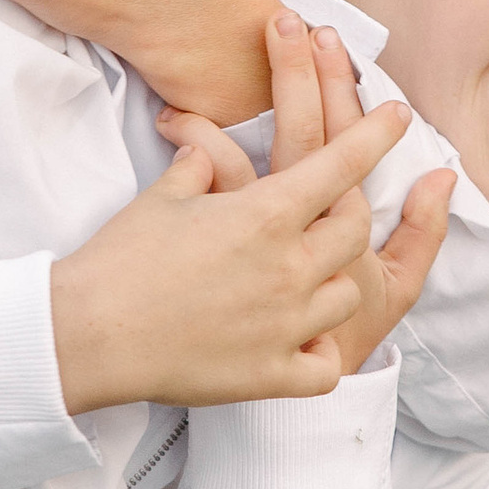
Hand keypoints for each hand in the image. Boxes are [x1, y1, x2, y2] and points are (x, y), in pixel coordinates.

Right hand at [49, 14, 410, 411]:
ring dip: (332, 282)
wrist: (88, 333)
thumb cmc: (121, 259)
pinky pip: (325, 366)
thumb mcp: (164, 197)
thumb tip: (206, 148)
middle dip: (351, 213)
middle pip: (354, 230)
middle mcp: (288, 267)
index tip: (400, 114)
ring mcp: (285, 324)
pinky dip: (319, 352)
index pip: (341, 164)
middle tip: (333, 212)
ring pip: (345, 295)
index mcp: (264, 214)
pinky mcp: (272, 374)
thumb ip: (200, 166)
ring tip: (304, 280)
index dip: (375, 134)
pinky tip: (302, 341)